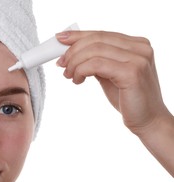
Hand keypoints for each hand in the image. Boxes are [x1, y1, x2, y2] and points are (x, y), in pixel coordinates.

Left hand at [55, 30, 169, 135]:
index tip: (60, 39)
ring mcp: (138, 59)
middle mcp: (140, 48)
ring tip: (70, 75)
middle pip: (96, 39)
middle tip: (62, 64)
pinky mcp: (132, 73)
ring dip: (75, 63)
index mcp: (136, 45)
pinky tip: (78, 80)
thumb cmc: (128, 98)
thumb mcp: (109, 74)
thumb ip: (97, 60)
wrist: (147, 120)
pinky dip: (81, 70)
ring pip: (94, 51)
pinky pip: (96, 65)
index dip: (78, 36)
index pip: (101, 34)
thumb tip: (71, 52)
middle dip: (73, 51)